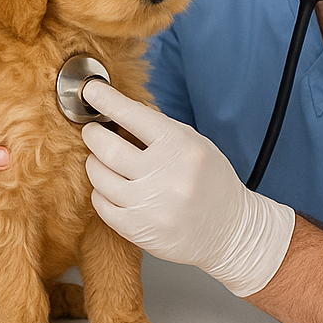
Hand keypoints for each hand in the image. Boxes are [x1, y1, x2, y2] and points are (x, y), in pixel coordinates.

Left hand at [80, 80, 295, 296]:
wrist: (231, 231)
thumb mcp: (196, 145)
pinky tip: (111, 188)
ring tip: (102, 161)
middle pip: (108, 148)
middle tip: (93, 132)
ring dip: (95, 164)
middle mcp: (165, 174)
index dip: (107, 100)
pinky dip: (101, 192)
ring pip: (99, 176)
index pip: (134, 116)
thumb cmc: (212, 184)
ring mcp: (150, 205)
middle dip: (93, 135)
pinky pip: (101, 204)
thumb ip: (161, 127)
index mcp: (181, 147)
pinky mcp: (138, 229)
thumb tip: (123, 108)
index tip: (91, 91)